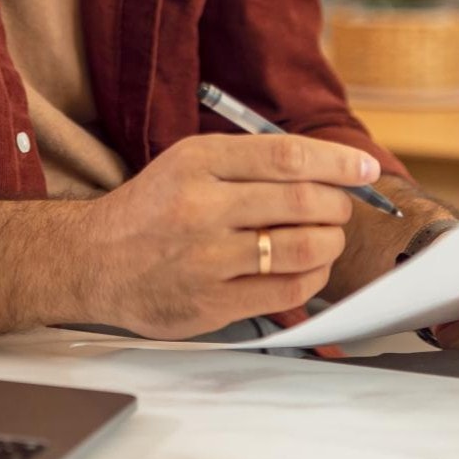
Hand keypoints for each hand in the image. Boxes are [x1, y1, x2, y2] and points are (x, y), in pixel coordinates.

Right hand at [84, 132, 371, 339]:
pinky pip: (287, 290)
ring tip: (326, 236)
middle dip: (337, 204)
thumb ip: (248, 163)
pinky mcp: (212, 303)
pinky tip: (311, 267)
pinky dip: (313, 277)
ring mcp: (207, 258)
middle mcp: (201, 207)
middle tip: (340, 207)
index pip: (285, 156)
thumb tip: (326, 168)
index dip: (335, 162)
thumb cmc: (152, 208)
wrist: (94, 260)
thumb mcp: (188, 164)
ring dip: (330, 241)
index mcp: (197, 163)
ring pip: (301, 247)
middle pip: (301, 200)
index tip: (364, 168)